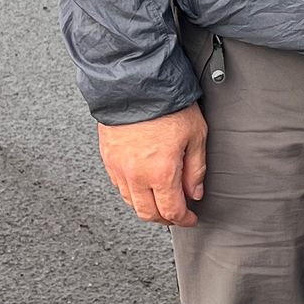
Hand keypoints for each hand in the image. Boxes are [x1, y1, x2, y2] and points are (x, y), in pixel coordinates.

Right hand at [97, 105, 207, 225]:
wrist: (135, 83)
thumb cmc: (168, 105)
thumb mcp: (196, 135)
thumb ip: (196, 169)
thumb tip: (195, 193)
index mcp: (161, 173)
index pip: (172, 211)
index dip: (184, 220)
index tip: (191, 218)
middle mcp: (136, 175)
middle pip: (148, 214)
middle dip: (164, 218)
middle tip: (176, 213)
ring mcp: (118, 168)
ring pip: (130, 202)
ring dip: (146, 206)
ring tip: (159, 199)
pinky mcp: (108, 158)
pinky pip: (118, 185)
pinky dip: (132, 191)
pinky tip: (142, 183)